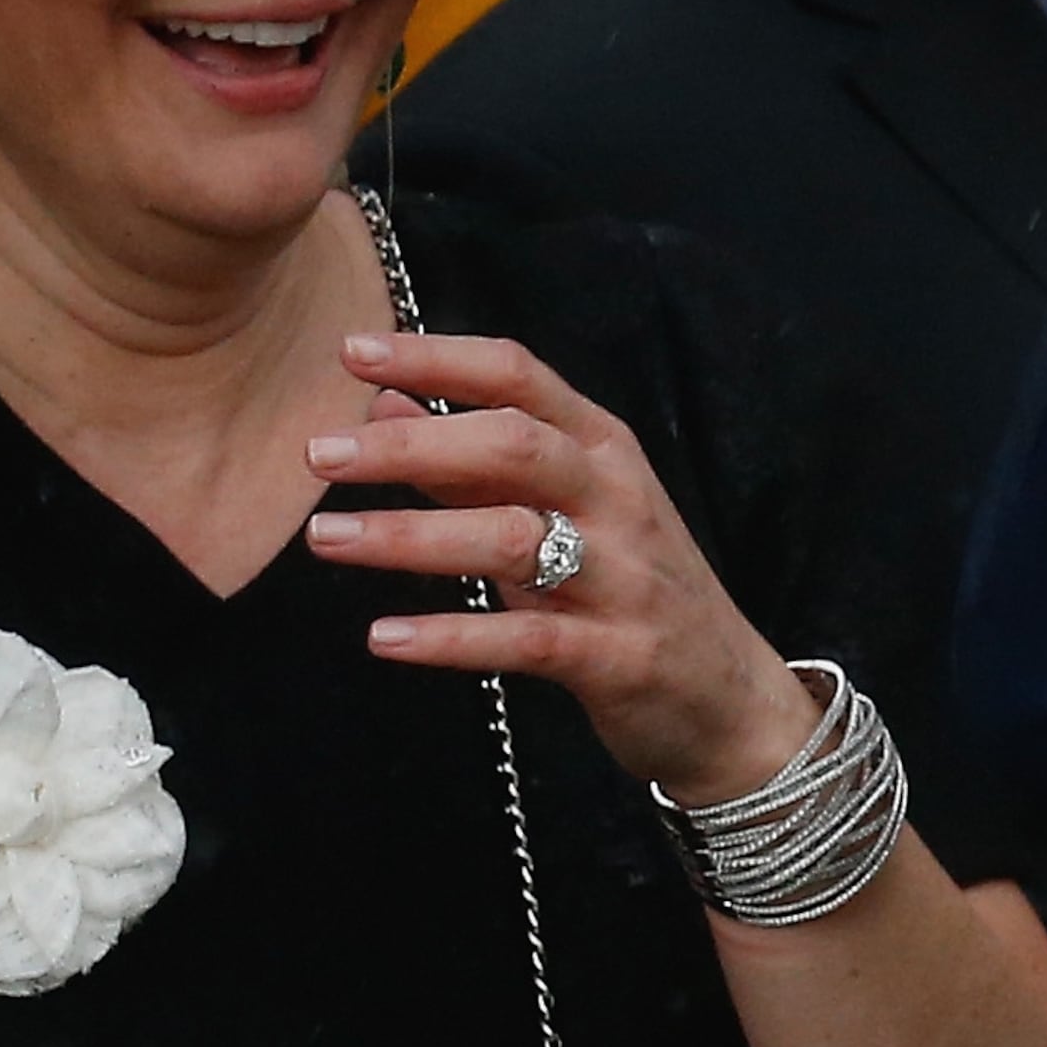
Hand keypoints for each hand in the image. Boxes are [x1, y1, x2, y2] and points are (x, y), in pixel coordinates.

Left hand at [304, 330, 821, 802]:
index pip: (519, 378)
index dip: (437, 360)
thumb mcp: (563, 510)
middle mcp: (618, 499)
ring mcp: (623, 578)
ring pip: (512, 539)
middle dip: (410, 445)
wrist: (728, 696)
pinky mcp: (617, 656)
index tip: (352, 351)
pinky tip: (384, 637)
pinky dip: (451, 638)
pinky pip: (527, 641)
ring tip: (326, 538)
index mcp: (605, 449)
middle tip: (318, 453)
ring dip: (411, 537)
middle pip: (512, 446)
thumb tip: (382, 401)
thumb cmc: (630, 588)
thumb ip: (475, 461)